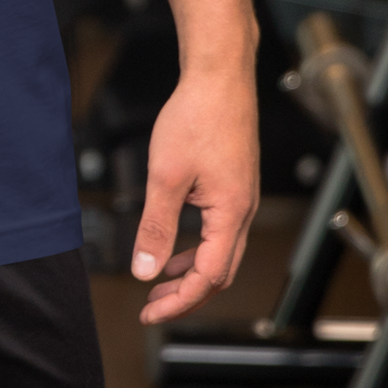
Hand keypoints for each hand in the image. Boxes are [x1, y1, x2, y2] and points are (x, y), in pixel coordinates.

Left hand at [131, 63, 258, 324]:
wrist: (219, 76)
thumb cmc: (197, 116)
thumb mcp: (166, 176)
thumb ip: (156, 226)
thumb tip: (145, 270)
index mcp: (231, 214)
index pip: (208, 278)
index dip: (178, 301)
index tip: (150, 312)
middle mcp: (243, 211)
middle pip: (219, 273)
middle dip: (186, 294)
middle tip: (152, 305)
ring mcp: (241, 197)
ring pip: (220, 252)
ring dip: (190, 271)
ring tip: (159, 280)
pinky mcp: (234, 184)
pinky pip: (218, 230)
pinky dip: (196, 245)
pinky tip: (175, 241)